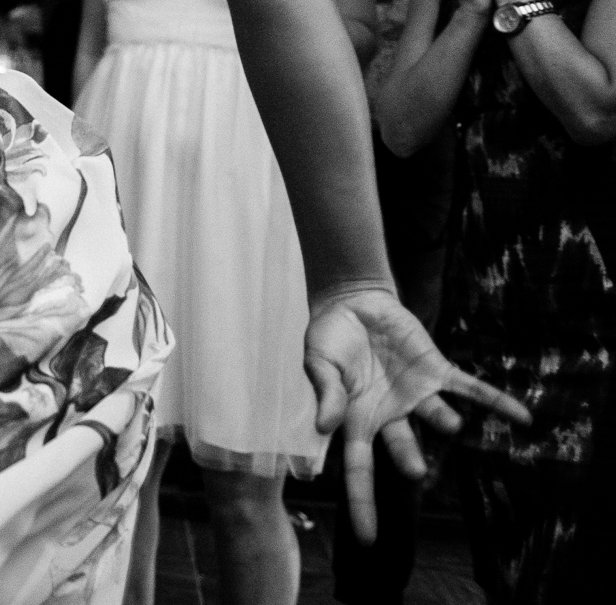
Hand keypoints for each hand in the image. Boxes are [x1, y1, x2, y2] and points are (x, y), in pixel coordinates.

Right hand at [304, 284, 529, 541]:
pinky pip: (470, 389)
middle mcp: (390, 414)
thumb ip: (326, 392)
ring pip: (436, 416)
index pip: (358, 469)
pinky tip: (524, 418)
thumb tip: (327, 427)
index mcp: (357, 418)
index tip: (368, 538)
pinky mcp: (436, 370)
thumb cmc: (329, 338)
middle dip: (410, 459)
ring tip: (451, 423)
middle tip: (417, 472)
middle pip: (402, 446)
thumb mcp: (318, 362)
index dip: (363, 503)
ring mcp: (416, 394)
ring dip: (445, 420)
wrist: (352, 302)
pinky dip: (496, 401)